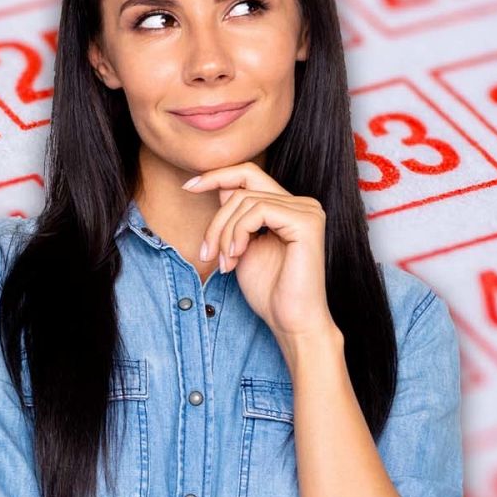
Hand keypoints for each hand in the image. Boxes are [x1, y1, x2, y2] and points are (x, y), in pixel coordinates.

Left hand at [189, 163, 334, 343]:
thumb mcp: (241, 245)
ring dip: (224, 233)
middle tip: (206, 253)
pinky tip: (236, 256)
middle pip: (243, 186)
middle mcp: (302, 204)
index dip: (216, 175)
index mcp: (288, 207)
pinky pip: (258, 211)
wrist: (290, 322)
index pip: (248, 174)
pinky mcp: (306, 222)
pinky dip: (238, 232)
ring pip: (245, 200)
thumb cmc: (268, 290)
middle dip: (217, 219)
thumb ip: (236, 216)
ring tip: (224, 262)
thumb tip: (221, 186)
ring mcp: (307, 211)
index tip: (188, 187)